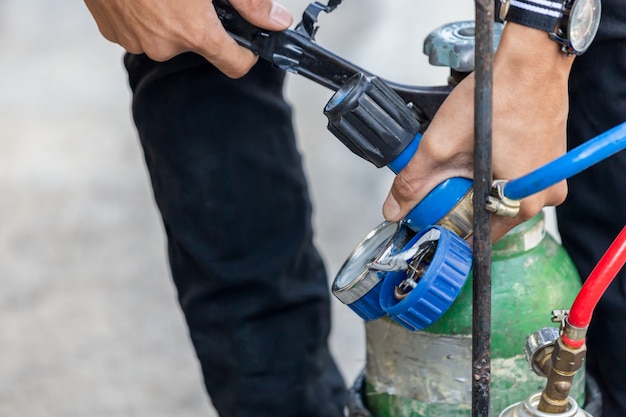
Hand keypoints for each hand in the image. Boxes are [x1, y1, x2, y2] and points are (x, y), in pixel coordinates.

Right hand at [83, 0, 292, 77]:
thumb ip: (249, 2)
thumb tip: (276, 21)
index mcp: (193, 31)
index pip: (235, 65)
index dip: (246, 54)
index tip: (246, 43)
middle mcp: (164, 45)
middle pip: (198, 45)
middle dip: (199, 23)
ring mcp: (135, 41)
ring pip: (166, 37)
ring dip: (169, 18)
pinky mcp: (112, 33)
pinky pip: (139, 31)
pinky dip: (144, 16)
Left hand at [382, 23, 574, 240]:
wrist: (529, 62)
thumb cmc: (497, 98)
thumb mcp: (441, 146)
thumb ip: (414, 182)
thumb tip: (394, 210)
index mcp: (522, 202)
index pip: (478, 236)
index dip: (449, 230)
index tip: (432, 221)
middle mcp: (543, 196)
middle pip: (489, 216)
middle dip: (460, 203)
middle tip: (442, 182)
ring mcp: (549, 178)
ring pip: (499, 196)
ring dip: (475, 186)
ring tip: (462, 160)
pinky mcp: (548, 163)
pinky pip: (513, 179)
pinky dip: (492, 172)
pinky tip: (480, 152)